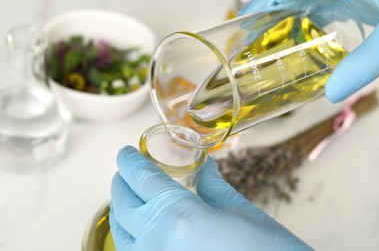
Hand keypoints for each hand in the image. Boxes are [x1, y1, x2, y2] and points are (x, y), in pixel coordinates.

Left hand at [110, 146, 310, 250]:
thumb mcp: (242, 213)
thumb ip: (213, 187)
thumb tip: (203, 167)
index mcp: (180, 215)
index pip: (141, 179)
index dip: (129, 162)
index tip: (125, 153)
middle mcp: (157, 242)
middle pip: (122, 204)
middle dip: (121, 183)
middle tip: (126, 172)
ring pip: (119, 233)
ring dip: (120, 209)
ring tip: (130, 197)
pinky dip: (129, 236)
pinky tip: (140, 229)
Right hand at [239, 0, 378, 102]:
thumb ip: (365, 64)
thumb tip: (330, 95)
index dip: (256, 10)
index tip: (240, 34)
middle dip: (268, 23)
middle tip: (253, 51)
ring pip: (303, 2)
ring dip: (289, 26)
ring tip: (273, 52)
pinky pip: (322, 6)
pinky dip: (312, 25)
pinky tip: (308, 46)